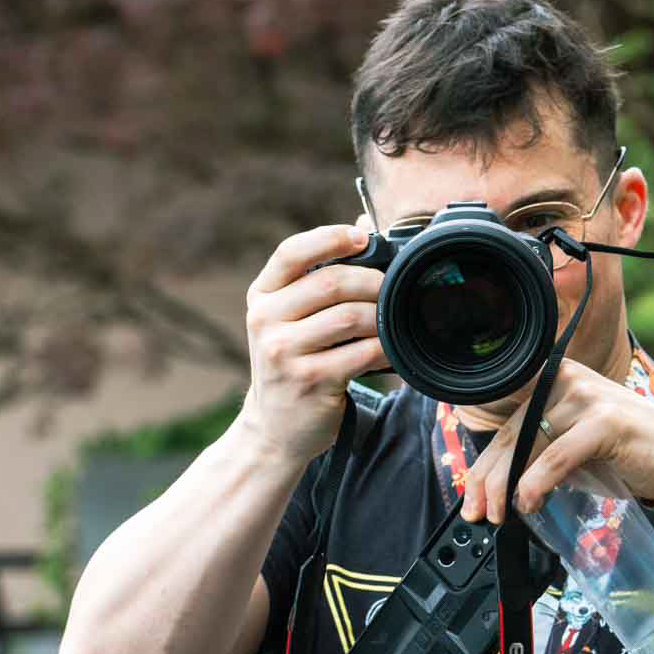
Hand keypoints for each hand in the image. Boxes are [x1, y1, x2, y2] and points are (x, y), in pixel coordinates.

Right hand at [239, 218, 386, 464]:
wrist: (273, 427)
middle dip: (372, 281)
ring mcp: (285, 353)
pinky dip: (386, 348)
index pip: (291, 253)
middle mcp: (265, 321)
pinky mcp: (310, 381)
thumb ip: (318, 274)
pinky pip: (363, 352)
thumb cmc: (292, 363)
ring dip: (381, 316)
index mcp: (261, 297)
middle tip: (392, 289)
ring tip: (392, 321)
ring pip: (350, 316)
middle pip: (330, 282)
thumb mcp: (290, 318)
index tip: (362, 238)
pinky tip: (393, 350)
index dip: (329, 237)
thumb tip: (362, 226)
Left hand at [458, 358, 653, 523]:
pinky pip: (557, 455)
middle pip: (513, 435)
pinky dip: (536, 482)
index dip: (484, 465)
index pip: (509, 425)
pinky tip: (529, 503)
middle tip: (477, 512)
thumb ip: (538, 455)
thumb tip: (495, 487)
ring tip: (500, 514)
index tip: (471, 497)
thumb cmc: (625, 453)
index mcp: (556, 380)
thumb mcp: (573, 449)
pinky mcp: (605, 421)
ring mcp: (588, 397)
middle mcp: (567, 380)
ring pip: (529, 444)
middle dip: (487, 480)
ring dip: (506, 486)